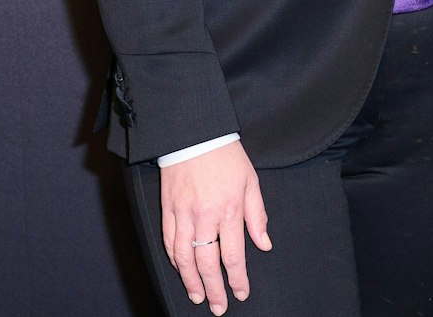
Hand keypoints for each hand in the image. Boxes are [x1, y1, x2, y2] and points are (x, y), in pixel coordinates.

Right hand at [158, 141, 270, 313]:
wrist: (195, 133)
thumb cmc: (226, 155)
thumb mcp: (251, 182)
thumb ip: (257, 215)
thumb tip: (264, 244)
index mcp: (229, 210)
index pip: (234, 255)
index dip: (237, 279)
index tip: (241, 292)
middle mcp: (205, 216)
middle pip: (207, 263)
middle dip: (214, 289)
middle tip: (218, 306)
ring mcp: (183, 214)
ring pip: (184, 257)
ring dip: (190, 280)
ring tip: (197, 296)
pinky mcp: (168, 208)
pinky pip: (168, 241)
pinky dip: (174, 259)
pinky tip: (180, 270)